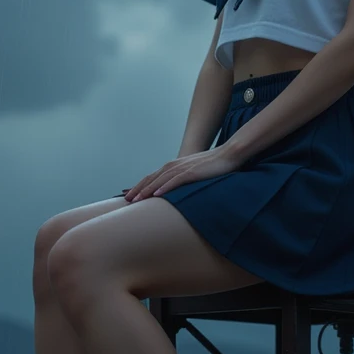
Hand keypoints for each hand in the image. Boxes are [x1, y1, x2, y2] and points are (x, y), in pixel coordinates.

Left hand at [124, 146, 239, 201]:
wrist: (228, 154)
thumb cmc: (212, 165)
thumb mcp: (193, 172)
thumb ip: (182, 179)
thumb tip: (174, 192)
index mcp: (173, 166)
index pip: (152, 177)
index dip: (139, 185)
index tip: (128, 195)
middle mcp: (175, 166)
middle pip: (151, 178)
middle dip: (138, 188)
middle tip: (125, 199)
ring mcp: (183, 168)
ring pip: (160, 180)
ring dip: (147, 189)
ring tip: (137, 199)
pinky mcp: (193, 172)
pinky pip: (176, 180)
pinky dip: (166, 187)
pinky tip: (157, 194)